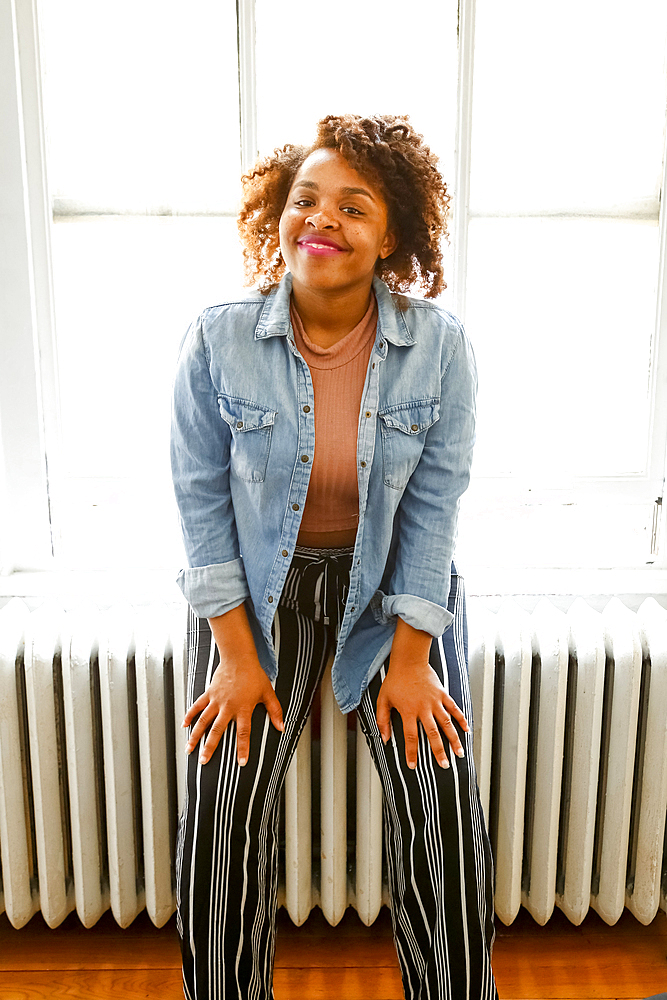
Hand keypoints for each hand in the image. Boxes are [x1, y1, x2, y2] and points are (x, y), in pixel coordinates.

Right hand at [183, 604, 283, 765]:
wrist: (239, 657)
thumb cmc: (254, 675)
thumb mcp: (268, 693)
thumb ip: (275, 711)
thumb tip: (282, 727)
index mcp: (243, 708)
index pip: (243, 733)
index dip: (243, 748)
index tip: (241, 762)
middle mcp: (228, 707)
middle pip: (217, 731)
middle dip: (210, 747)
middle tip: (203, 761)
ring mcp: (216, 700)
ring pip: (203, 721)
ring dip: (195, 736)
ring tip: (189, 749)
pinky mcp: (209, 694)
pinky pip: (197, 706)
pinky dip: (190, 715)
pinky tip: (184, 726)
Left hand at [375, 618, 468, 769]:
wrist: (409, 661)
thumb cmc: (395, 680)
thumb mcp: (383, 700)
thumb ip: (382, 720)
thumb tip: (384, 738)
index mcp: (408, 711)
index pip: (411, 736)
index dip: (411, 752)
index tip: (413, 765)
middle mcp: (424, 708)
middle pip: (433, 733)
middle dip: (439, 751)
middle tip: (444, 765)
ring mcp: (435, 701)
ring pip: (447, 723)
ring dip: (454, 739)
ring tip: (460, 753)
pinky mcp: (442, 694)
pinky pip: (454, 708)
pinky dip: (461, 719)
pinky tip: (467, 730)